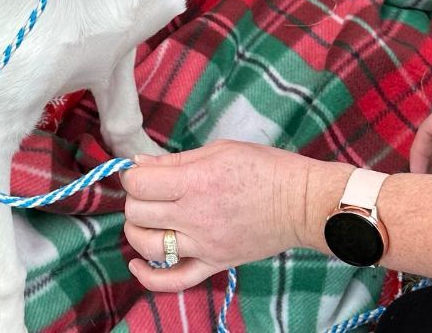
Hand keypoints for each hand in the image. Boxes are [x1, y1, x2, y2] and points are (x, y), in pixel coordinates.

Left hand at [120, 140, 311, 291]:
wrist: (299, 203)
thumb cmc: (263, 167)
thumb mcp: (217, 151)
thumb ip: (175, 160)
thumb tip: (139, 164)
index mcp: (195, 181)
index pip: (139, 183)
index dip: (132, 175)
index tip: (140, 171)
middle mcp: (195, 215)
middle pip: (138, 212)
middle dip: (135, 198)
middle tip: (148, 190)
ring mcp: (204, 245)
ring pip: (148, 245)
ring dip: (137, 230)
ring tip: (146, 218)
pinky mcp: (215, 263)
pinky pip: (176, 280)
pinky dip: (150, 277)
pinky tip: (137, 264)